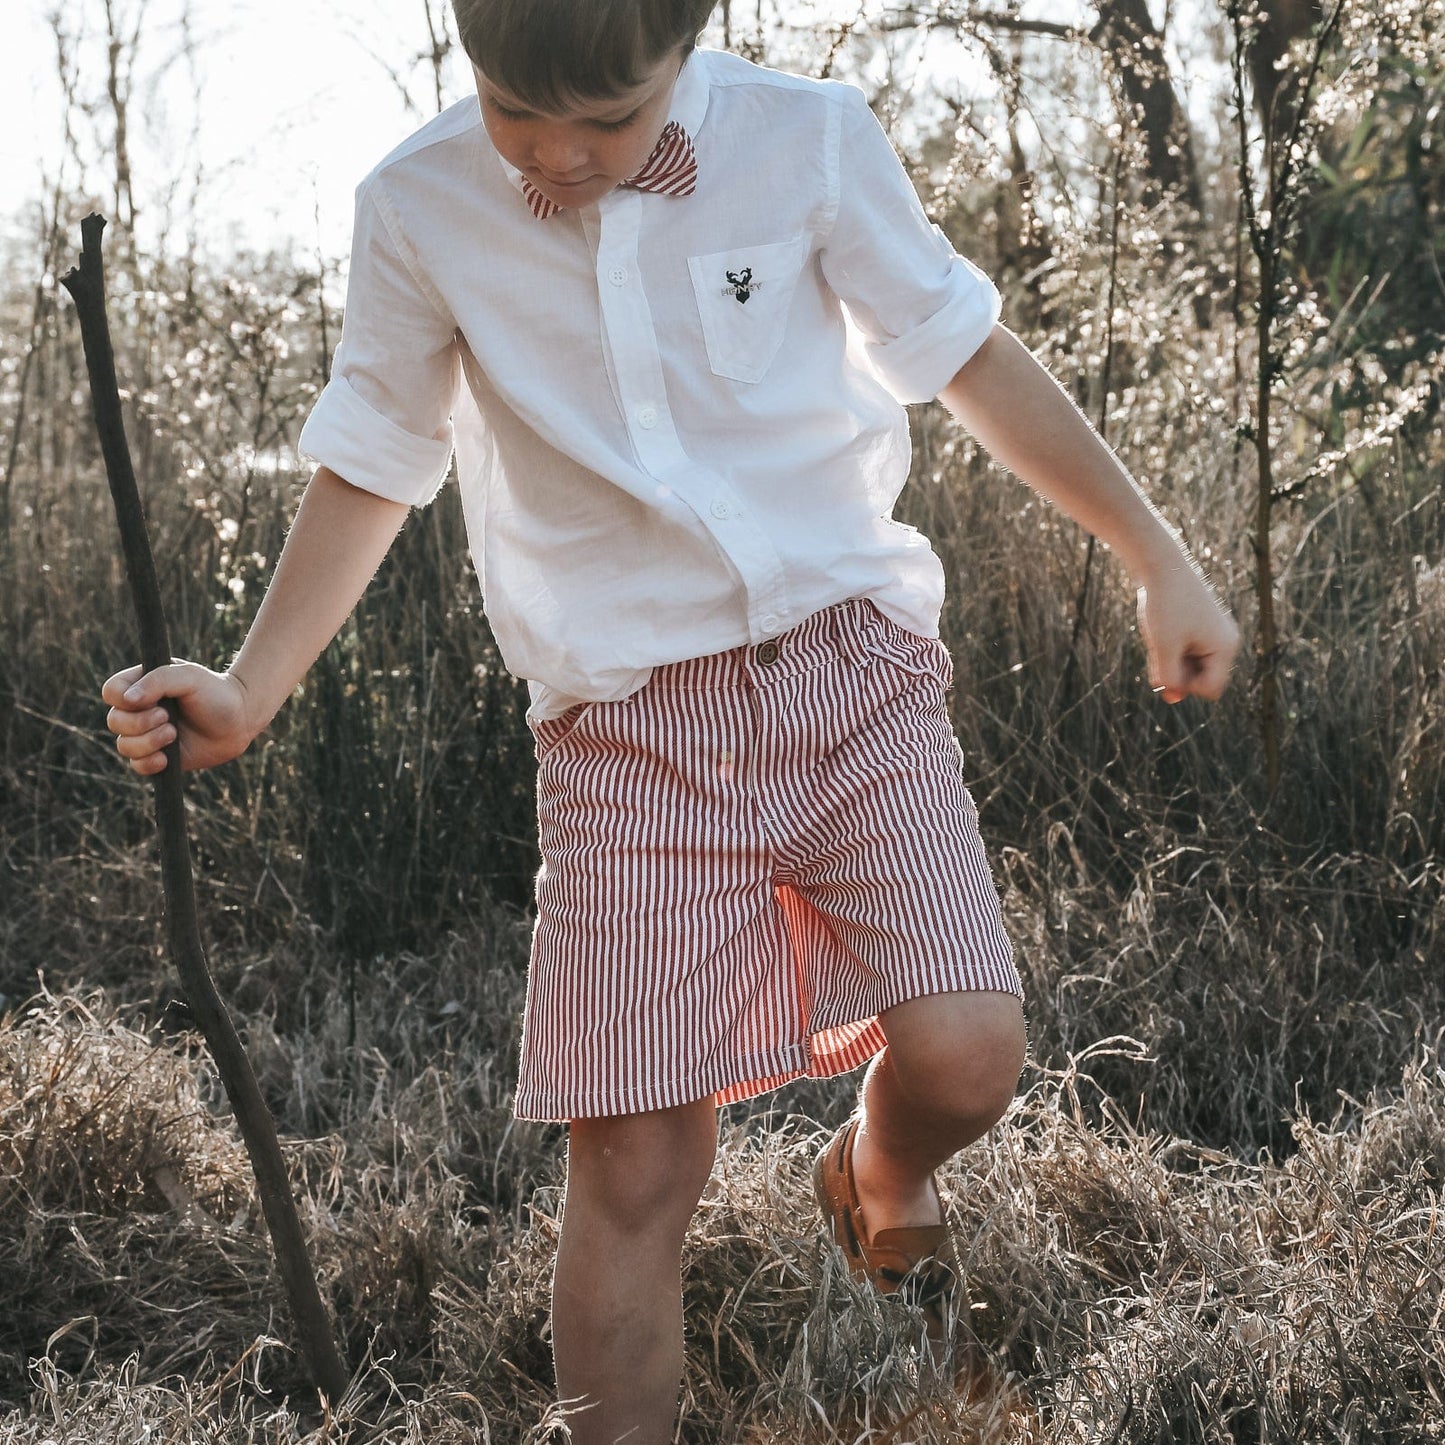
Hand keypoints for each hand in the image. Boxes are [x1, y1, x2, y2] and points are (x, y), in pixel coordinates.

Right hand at [102, 661, 256, 773]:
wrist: (240, 720)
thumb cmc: (215, 693)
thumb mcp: (189, 677)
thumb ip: (158, 680)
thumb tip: (126, 699)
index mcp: (142, 685)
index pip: (111, 691)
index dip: (122, 699)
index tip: (150, 701)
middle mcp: (140, 711)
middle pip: (114, 721)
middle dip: (140, 723)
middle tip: (169, 718)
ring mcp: (147, 734)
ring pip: (124, 745)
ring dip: (148, 742)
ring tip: (174, 734)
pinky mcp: (158, 756)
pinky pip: (137, 766)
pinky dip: (148, 763)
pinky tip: (166, 758)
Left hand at [1136, 564, 1239, 703]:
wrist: (1161, 565)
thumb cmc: (1165, 605)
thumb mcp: (1163, 647)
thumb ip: (1169, 677)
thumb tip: (1172, 699)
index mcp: (1225, 647)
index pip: (1210, 689)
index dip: (1186, 686)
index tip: (1168, 664)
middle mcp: (1225, 642)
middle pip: (1201, 679)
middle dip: (1178, 672)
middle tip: (1160, 647)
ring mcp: (1213, 634)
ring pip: (1190, 666)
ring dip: (1171, 661)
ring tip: (1161, 636)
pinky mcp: (1200, 627)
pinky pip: (1185, 652)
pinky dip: (1170, 650)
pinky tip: (1160, 633)